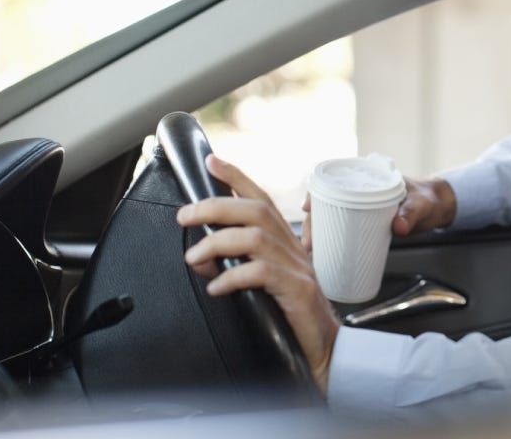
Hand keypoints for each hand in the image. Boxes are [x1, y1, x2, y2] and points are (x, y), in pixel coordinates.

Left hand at [176, 154, 338, 393]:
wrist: (326, 349)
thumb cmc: (293, 316)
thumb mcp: (268, 281)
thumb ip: (243, 262)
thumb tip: (203, 253)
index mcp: (286, 241)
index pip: (261, 198)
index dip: (237, 177)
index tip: (211, 161)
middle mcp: (293, 248)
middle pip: (256, 210)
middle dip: (216, 206)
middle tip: (184, 216)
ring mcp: (298, 268)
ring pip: (256, 237)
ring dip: (217, 243)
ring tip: (193, 258)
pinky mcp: (298, 291)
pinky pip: (262, 273)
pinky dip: (233, 276)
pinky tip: (215, 287)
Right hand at [301, 175, 457, 251]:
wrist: (437, 208)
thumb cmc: (427, 199)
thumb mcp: (421, 204)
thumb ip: (411, 213)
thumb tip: (398, 226)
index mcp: (367, 179)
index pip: (333, 180)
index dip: (316, 192)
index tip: (308, 208)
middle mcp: (358, 192)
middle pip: (326, 204)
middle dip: (313, 223)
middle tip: (309, 243)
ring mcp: (359, 209)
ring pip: (331, 219)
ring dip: (318, 234)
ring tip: (311, 253)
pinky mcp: (364, 225)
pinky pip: (343, 231)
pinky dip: (331, 241)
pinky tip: (321, 255)